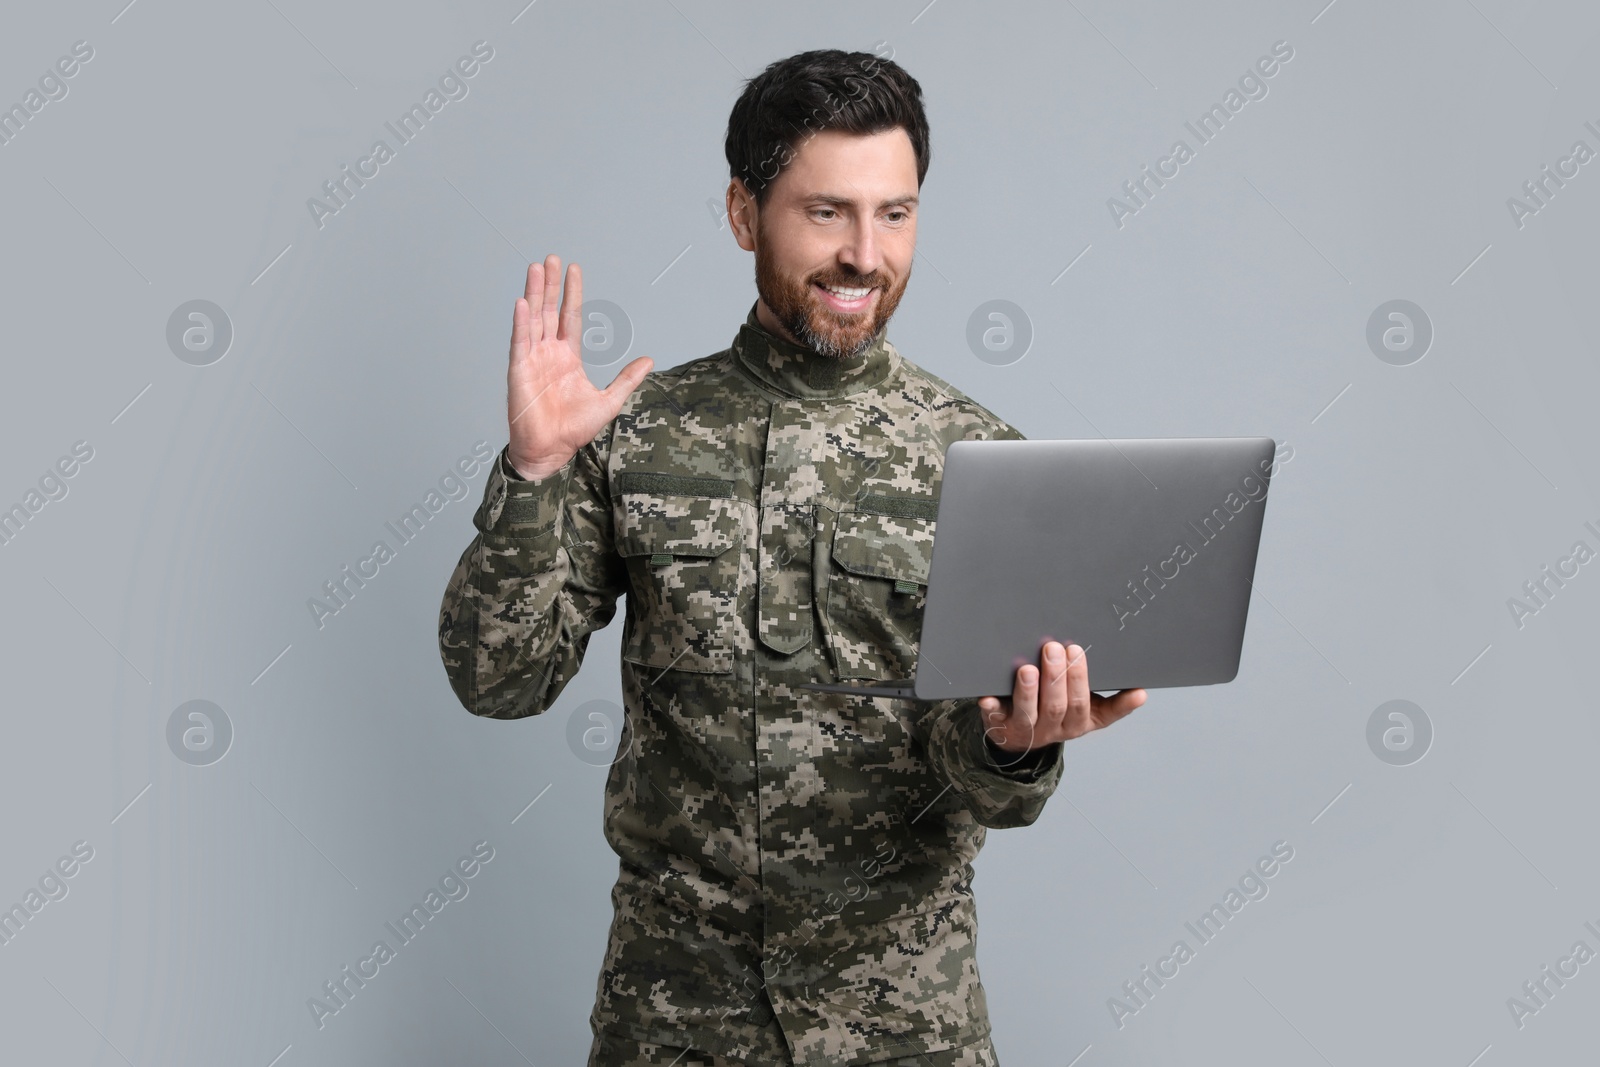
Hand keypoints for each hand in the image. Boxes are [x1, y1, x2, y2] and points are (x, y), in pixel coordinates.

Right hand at [505, 255, 653, 478]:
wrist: (551, 451)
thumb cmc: (573, 429)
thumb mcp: (609, 401)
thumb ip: (626, 379)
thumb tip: (649, 360)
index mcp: (567, 357)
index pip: (569, 317)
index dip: (572, 293)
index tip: (574, 268)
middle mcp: (548, 353)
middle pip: (548, 310)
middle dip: (551, 284)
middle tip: (551, 258)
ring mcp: (531, 359)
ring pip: (532, 319)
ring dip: (534, 294)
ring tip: (536, 268)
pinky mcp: (518, 371)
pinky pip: (519, 342)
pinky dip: (521, 322)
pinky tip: (523, 302)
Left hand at [979, 641, 1145, 752]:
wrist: (1016, 735)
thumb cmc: (1055, 708)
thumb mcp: (1084, 706)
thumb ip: (1103, 693)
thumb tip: (1140, 689)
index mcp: (1081, 721)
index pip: (1104, 713)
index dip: (1122, 704)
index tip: (1137, 690)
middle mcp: (1057, 728)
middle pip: (1062, 706)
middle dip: (1063, 677)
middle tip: (1059, 649)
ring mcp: (1028, 729)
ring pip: (1031, 713)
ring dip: (1030, 691)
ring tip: (1029, 669)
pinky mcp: (1001, 724)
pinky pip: (996, 717)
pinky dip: (992, 707)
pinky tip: (987, 698)